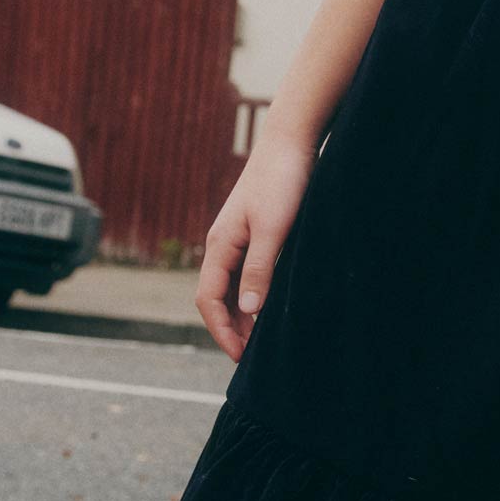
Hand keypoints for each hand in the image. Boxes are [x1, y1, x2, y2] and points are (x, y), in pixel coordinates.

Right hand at [195, 131, 316, 361]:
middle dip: (229, 329)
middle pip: (216, 297)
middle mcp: (223, 244)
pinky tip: (270, 306)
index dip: (221, 330)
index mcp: (220, 245)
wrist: (291, 142)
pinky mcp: (255, 233)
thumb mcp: (273, 230)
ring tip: (259, 341)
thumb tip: (246, 311)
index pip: (208, 299)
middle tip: (251, 359)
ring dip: (241, 315)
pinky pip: (246, 273)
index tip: (240, 356)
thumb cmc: (282, 182)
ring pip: (231, 287)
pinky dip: (253, 295)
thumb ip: (259, 269)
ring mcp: (238, 239)